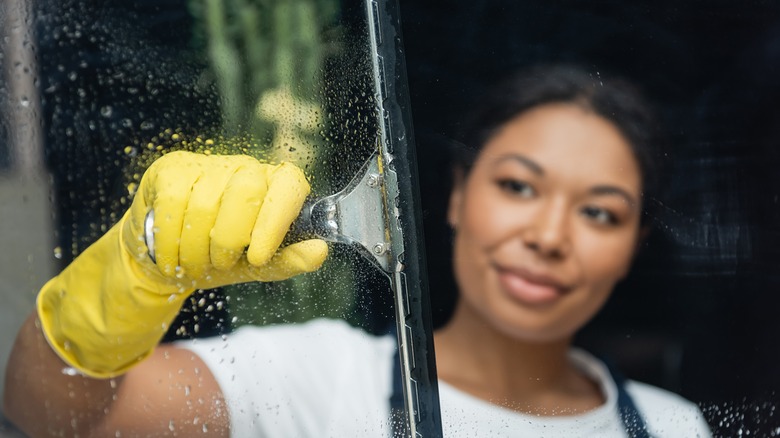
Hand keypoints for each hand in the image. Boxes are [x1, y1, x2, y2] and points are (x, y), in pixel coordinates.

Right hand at [125, 150, 327, 286]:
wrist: (170, 260)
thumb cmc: (220, 258)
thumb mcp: (258, 267)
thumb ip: (289, 260)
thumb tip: (319, 250)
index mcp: (275, 186)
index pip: (289, 185)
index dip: (275, 221)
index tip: (258, 256)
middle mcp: (245, 168)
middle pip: (246, 193)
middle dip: (228, 240)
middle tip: (220, 263)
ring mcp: (207, 165)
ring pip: (204, 204)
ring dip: (196, 249)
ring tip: (195, 263)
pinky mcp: (172, 170)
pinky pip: (172, 204)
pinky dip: (170, 241)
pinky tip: (172, 255)